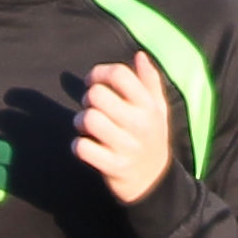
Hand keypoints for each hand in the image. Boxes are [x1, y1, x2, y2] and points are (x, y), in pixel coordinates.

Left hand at [75, 57, 171, 202]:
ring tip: (87, 128)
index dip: (99, 73)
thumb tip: (139, 55)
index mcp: (149, 105)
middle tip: (91, 108)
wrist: (154, 182)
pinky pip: (83, 147)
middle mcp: (140, 123)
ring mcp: (127, 146)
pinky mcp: (113, 166)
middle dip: (88, 99)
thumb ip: (150, 81)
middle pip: (97, 95)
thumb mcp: (158, 109)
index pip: (119, 74)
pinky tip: (86, 146)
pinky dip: (78, 145)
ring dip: (80, 122)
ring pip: (88, 119)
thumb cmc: (151, 138)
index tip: (92, 82)